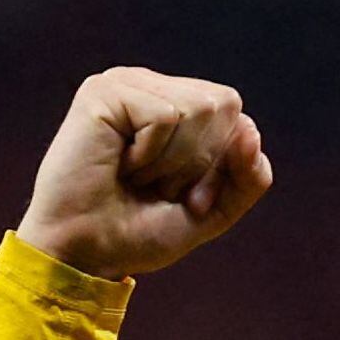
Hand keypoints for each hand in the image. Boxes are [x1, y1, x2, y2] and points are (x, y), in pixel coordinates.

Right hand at [16, 68, 271, 280]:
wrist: (87, 254)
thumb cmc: (140, 232)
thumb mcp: (214, 211)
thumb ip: (248, 177)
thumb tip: (251, 129)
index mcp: (178, 105)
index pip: (236, 116)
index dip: (221, 165)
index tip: (183, 197)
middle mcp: (153, 87)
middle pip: (224, 105)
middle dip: (200, 161)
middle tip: (156, 186)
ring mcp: (127, 84)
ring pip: (198, 108)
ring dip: (173, 161)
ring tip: (136, 175)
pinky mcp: (104, 91)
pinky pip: (165, 116)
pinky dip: (150, 155)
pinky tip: (120, 164)